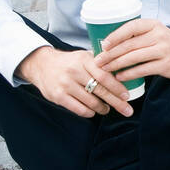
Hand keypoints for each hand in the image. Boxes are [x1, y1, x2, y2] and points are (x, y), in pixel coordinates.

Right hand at [17, 46, 132, 118]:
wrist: (41, 65)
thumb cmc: (69, 62)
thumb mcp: (83, 56)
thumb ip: (100, 63)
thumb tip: (123, 73)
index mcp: (83, 60)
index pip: (104, 76)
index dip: (117, 87)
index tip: (127, 96)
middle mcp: (74, 72)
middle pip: (100, 90)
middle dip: (116, 102)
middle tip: (127, 110)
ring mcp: (65, 85)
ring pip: (91, 102)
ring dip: (102, 108)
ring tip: (107, 109)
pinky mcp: (58, 96)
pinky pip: (79, 109)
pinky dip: (89, 112)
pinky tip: (93, 111)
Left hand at [90, 18, 169, 81]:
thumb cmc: (165, 43)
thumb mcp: (154, 32)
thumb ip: (137, 35)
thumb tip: (108, 44)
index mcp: (153, 24)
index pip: (130, 27)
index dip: (115, 36)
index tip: (103, 45)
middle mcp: (158, 35)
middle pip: (129, 45)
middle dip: (111, 54)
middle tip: (98, 61)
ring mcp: (163, 50)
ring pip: (134, 57)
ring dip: (116, 64)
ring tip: (105, 69)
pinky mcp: (165, 65)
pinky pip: (143, 69)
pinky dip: (129, 74)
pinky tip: (119, 76)